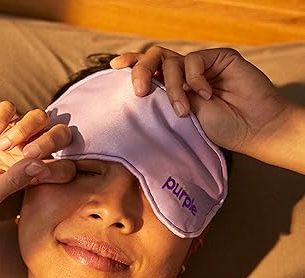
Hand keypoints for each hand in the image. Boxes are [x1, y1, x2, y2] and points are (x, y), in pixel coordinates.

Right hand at [0, 101, 75, 210]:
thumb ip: (17, 181)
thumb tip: (41, 166)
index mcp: (33, 173)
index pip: (65, 165)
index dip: (62, 167)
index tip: (40, 174)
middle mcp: (27, 151)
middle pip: (59, 134)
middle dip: (52, 140)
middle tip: (29, 152)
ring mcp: (11, 133)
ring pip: (39, 117)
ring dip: (25, 129)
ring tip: (2, 146)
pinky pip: (8, 108)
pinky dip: (1, 119)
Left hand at [110, 47, 290, 156]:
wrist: (254, 129)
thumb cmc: (221, 131)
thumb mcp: (183, 120)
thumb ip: (165, 102)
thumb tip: (141, 95)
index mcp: (176, 88)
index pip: (150, 70)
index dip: (132, 64)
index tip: (114, 68)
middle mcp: (186, 74)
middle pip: (155, 58)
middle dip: (141, 70)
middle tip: (139, 91)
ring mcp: (202, 65)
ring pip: (172, 61)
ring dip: (172, 87)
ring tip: (183, 111)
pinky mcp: (219, 57)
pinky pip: (195, 60)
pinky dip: (195, 79)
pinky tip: (207, 96)